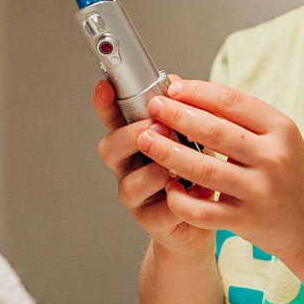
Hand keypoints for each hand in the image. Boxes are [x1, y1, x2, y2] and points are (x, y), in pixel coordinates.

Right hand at [92, 78, 209, 255]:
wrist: (200, 221)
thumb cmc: (193, 174)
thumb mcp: (190, 137)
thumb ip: (180, 113)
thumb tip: (175, 82)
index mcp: (133, 142)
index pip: (113, 119)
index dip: (105, 104)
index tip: (104, 87)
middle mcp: (127, 167)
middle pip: (110, 148)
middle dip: (133, 135)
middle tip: (158, 127)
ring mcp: (135, 195)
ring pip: (131, 182)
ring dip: (156, 170)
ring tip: (178, 167)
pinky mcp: (151, 220)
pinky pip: (159, 210)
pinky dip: (178, 201)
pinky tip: (194, 193)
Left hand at [139, 79, 303, 259]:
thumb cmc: (288, 175)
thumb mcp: (276, 138)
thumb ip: (237, 117)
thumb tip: (185, 88)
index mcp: (281, 129)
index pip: (232, 102)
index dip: (196, 92)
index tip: (171, 88)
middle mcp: (273, 158)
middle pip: (214, 131)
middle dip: (176, 116)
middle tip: (152, 107)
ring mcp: (260, 191)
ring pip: (203, 169)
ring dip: (168, 153)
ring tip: (146, 140)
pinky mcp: (246, 220)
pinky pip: (203, 210)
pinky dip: (180, 198)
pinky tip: (167, 186)